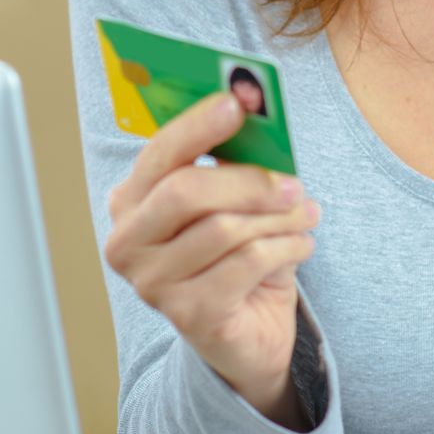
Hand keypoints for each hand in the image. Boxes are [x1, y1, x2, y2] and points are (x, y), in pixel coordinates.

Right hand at [102, 91, 319, 426]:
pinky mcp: (188, 316)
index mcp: (131, 201)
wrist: (249, 332)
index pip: (160, 154)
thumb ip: (236, 159)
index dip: (197, 125)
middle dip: (247, 180)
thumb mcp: (236, 201)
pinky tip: (302, 246)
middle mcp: (127, 242)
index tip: (237, 101)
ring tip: (306, 216)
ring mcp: (152, 283)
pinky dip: (286, 248)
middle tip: (294, 182)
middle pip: (184, 191)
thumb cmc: (239, 252)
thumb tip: (255, 110)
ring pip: (224, 229)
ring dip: (278, 218)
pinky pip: (246, 264)